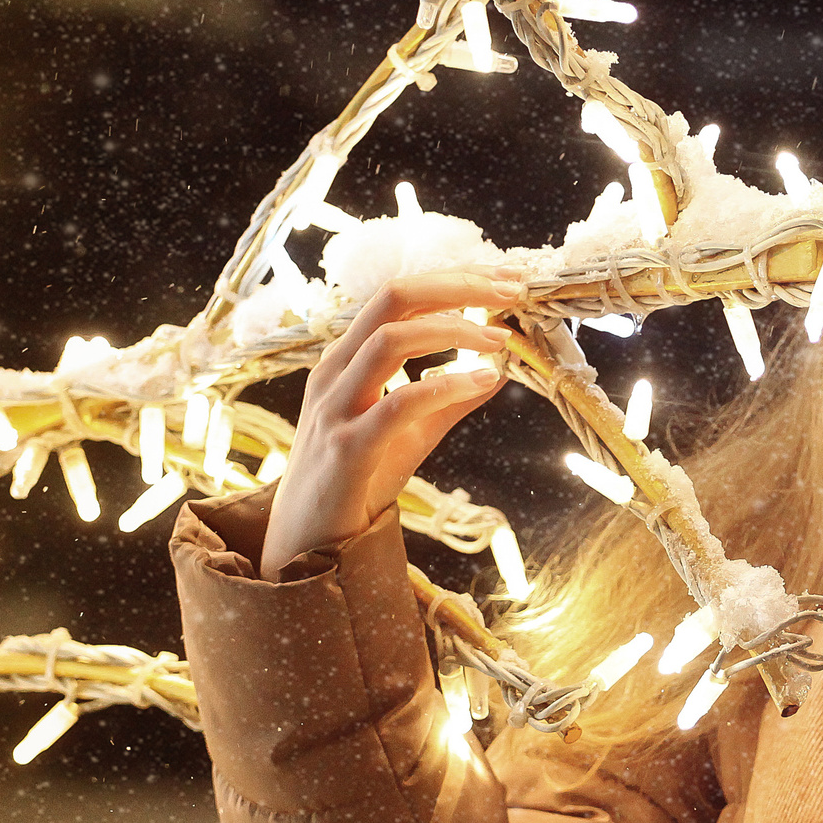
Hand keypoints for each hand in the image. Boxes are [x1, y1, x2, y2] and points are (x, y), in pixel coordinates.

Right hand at [260, 267, 524, 578]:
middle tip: (513, 291)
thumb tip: (497, 369)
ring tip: (500, 340)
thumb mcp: (410, 432)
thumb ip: (448, 399)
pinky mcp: (346, 449)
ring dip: (454, 330)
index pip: (400, 295)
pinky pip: (396, 404)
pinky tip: (481, 382)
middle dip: (459, 285)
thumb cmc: (357, 481)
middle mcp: (336, 371)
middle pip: (393, 298)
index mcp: (346, 358)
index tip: (509, 278)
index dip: (456, 278)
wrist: (308, 544)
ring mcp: (336, 408)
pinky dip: (445, 385)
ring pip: (389, 340)